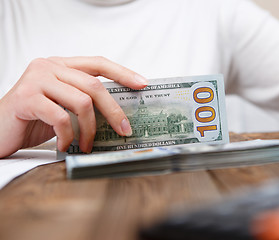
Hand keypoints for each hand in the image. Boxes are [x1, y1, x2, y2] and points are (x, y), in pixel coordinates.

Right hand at [0, 56, 147, 157]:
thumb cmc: (33, 119)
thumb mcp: (62, 106)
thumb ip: (83, 101)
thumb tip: (118, 114)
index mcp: (61, 65)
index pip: (98, 63)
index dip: (123, 73)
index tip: (143, 85)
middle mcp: (49, 66)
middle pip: (94, 86)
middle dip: (114, 111)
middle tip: (124, 130)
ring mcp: (37, 80)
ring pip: (82, 102)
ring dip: (90, 129)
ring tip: (87, 144)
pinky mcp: (27, 98)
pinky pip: (62, 118)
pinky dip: (69, 136)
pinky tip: (66, 145)